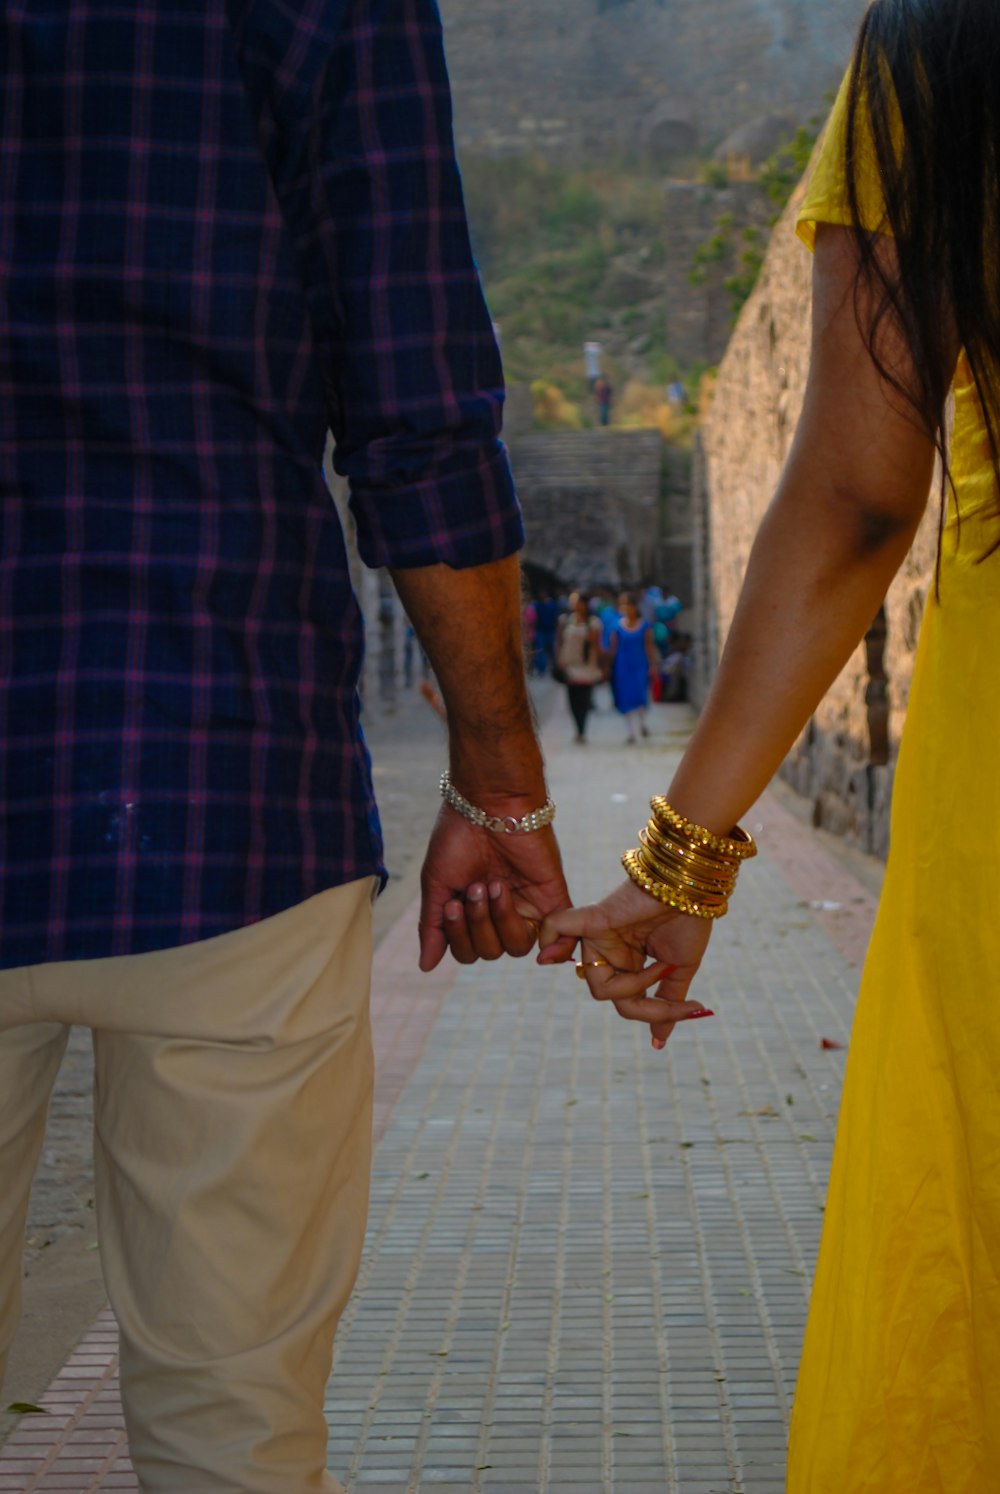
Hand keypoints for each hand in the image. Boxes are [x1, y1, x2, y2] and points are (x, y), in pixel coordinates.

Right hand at [418, 808, 574, 970]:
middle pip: (490, 952)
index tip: (453, 902)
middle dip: (478, 924)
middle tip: (475, 887)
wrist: (488, 803)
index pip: (466, 950)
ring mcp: (527, 905)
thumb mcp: (437, 883)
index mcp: (473, 911)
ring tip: (494, 885)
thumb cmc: (457, 837)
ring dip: (500, 921)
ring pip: (517, 947)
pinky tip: (544, 954)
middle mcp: (499, 912)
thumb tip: (426, 966)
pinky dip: (557, 949)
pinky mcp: (552, 896)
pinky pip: (561, 934)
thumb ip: (433, 925)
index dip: (458, 936)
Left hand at [538, 879, 714, 1047]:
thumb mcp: (680, 970)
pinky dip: (549, 941)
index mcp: (627, 963)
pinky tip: (546, 956)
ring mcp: (599, 937)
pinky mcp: (594, 919)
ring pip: (598, 985)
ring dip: (636, 984)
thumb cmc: (689, 922)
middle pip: (609, 998)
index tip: (695, 1008)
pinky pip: (557, 928)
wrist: (694, 888)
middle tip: (675, 986)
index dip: (660, 1014)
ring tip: (662, 965)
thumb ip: (666, 1005)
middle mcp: (609, 952)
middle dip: (647, 1004)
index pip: (629, 1003)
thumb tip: (659, 1041)